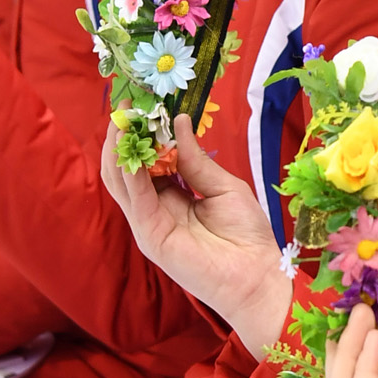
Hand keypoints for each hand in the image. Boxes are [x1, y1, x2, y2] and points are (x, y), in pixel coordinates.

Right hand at [103, 111, 293, 349]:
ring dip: (119, 149)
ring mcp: (149, 222)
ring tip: (123, 119)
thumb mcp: (223, 186)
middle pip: (127, 167)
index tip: (146, 101)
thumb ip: (195, 159)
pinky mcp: (150, 236)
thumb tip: (178, 122)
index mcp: (172, 196)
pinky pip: (135, 199)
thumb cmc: (246, 235)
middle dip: (126, 135)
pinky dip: (131, 173)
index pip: (148, 159)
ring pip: (121, 181)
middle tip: (128, 103)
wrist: (257, 275)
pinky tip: (132, 148)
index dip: (145, 132)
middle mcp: (155, 208)